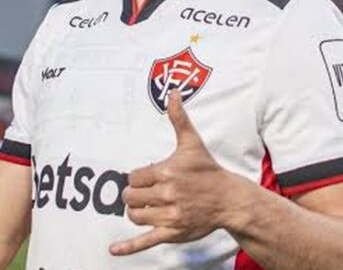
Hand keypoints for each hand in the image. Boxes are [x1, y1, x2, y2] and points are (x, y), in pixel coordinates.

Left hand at [110, 90, 231, 255]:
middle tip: (145, 192)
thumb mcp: (192, 142)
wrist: (229, 198)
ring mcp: (170, 215)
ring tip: (147, 205)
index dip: (137, 178)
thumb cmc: (207, 169)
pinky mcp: (173, 232)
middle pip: (130, 197)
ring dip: (136, 211)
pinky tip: (113, 250)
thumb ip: (178, 118)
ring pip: (135, 215)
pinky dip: (128, 247)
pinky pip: (146, 241)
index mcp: (167, 172)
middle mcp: (167, 194)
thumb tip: (173, 92)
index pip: (133, 177)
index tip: (148, 178)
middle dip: (134, 195)